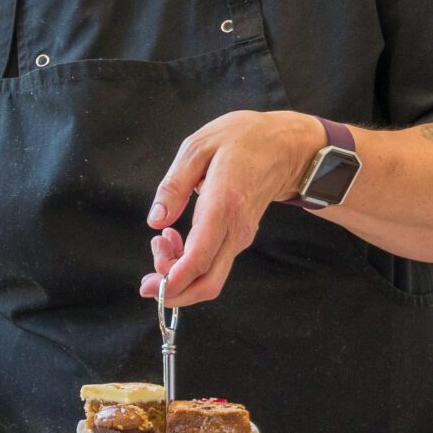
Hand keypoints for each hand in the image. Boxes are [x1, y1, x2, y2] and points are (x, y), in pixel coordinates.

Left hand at [140, 111, 322, 304]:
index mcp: (223, 205)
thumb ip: (173, 185)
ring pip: (209, 277)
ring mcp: (241, 237)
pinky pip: (213, 264)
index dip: (173, 280)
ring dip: (178, 273)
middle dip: (174, 291)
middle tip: (147, 277)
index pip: (200, 259)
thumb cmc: (242, 141)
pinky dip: (189, 264)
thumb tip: (155, 220)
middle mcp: (236, 229)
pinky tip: (175, 240)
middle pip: (208, 284)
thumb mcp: (198, 147)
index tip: (149, 285)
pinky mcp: (239, 238)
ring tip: (161, 241)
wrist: (285, 146)